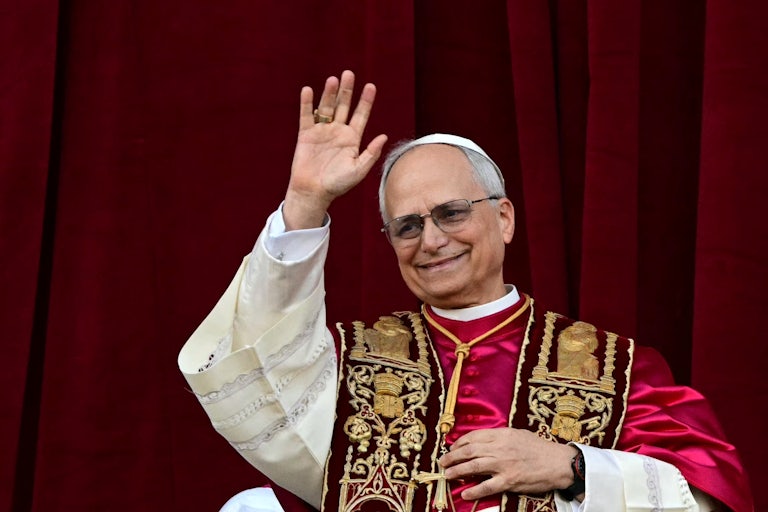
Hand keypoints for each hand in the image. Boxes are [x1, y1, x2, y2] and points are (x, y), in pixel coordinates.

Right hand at [283, 70, 387, 229]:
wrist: (313, 192)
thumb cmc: (338, 184)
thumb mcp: (358, 170)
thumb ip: (371, 154)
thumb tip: (384, 136)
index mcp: (352, 139)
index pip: (361, 115)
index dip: (366, 101)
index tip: (371, 86)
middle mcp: (338, 132)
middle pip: (343, 106)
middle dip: (347, 90)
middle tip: (349, 74)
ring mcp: (322, 131)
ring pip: (326, 107)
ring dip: (329, 93)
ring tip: (333, 80)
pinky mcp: (306, 134)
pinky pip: (306, 115)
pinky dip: (306, 103)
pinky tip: (308, 90)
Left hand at [439, 428, 577, 500]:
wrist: (558, 463)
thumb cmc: (539, 448)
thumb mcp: (518, 434)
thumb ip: (500, 436)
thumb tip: (482, 440)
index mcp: (502, 434)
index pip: (474, 436)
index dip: (459, 442)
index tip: (453, 447)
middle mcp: (500, 448)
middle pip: (469, 451)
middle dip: (452, 456)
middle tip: (443, 462)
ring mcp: (503, 465)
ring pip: (473, 467)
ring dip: (457, 471)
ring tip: (447, 475)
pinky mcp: (509, 481)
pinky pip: (487, 487)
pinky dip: (474, 490)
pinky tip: (465, 493)